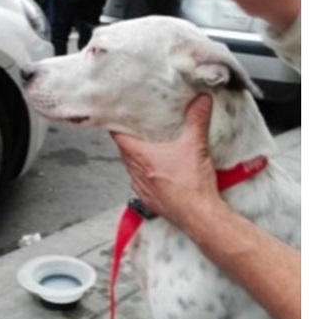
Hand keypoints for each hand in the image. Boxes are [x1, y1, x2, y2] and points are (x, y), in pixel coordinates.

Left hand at [110, 95, 223, 230]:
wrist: (199, 216)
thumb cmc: (193, 187)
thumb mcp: (195, 147)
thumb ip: (197, 121)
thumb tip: (200, 102)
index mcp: (141, 157)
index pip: (118, 137)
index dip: (116, 126)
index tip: (118, 118)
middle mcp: (136, 173)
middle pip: (124, 151)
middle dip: (131, 140)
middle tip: (139, 130)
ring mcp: (140, 188)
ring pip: (132, 168)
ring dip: (139, 159)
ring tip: (151, 149)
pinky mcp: (149, 199)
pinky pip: (141, 183)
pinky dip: (146, 175)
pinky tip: (160, 172)